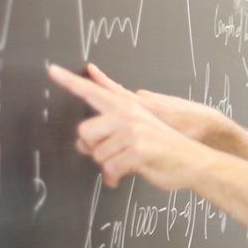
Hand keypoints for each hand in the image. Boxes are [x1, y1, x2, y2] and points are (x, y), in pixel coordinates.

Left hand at [48, 64, 204, 190]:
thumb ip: (111, 131)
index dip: (70, 81)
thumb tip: (81, 142)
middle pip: (85, 132)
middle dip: (93, 149)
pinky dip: (113, 178)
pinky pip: (110, 168)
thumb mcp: (139, 133)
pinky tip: (120, 178)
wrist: (194, 162)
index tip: (52, 70)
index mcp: (127, 107)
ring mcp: (134, 131)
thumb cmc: (165, 151)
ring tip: (123, 166)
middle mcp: (129, 114)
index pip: (93, 92)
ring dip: (107, 166)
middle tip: (110, 156)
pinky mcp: (138, 148)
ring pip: (97, 154)